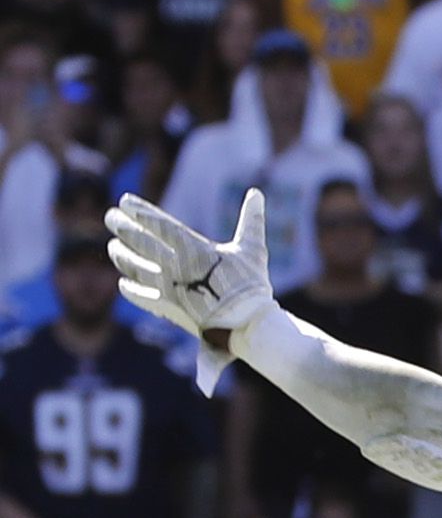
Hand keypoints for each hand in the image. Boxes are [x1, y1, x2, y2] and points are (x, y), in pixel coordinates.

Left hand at [107, 189, 274, 386]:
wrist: (248, 325)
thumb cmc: (252, 286)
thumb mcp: (253, 250)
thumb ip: (252, 221)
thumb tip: (256, 192)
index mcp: (195, 249)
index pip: (160, 225)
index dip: (140, 212)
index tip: (124, 201)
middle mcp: (176, 266)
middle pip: (141, 242)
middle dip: (123, 228)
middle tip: (109, 217)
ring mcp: (169, 288)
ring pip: (136, 267)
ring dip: (122, 256)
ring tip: (112, 247)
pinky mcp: (168, 308)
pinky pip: (142, 296)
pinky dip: (131, 290)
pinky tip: (124, 284)